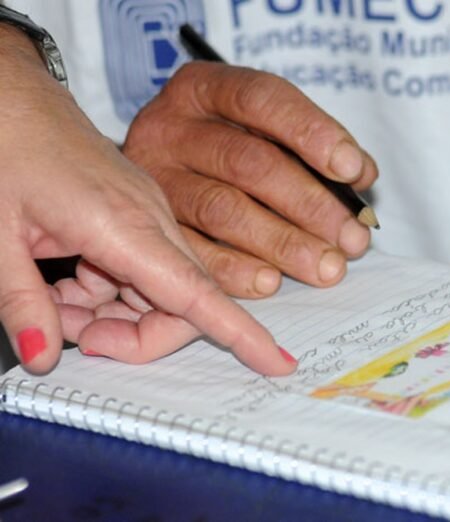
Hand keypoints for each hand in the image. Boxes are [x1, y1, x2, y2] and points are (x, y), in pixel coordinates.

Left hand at [0, 26, 293, 376]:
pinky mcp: (138, 215)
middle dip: (135, 337)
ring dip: (114, 315)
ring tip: (53, 302)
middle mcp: (151, 220)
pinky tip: (67, 283)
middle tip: (68, 333)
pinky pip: (144, 271)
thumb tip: (43, 357)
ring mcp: (149, 216)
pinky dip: (109, 293)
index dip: (241, 334)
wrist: (12, 95)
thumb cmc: (6, 145)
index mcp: (125, 224)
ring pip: (162, 292)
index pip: (196, 293)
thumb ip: (22, 302)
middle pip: (182, 304)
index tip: (280, 362)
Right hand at [122, 62, 377, 297]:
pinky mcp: (148, 227)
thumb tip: (361, 175)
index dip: (310, 132)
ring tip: (328, 267)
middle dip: (309, 204)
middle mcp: (170, 128)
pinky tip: (272, 282)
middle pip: (246, 162)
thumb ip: (313, 145)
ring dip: (283, 244)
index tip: (351, 169)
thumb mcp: (264, 129)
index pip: (260, 99)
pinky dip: (235, 270)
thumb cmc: (230, 146)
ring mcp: (153, 179)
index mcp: (203, 88)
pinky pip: (193, 251)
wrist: (155, 172)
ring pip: (223, 211)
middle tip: (353, 239)